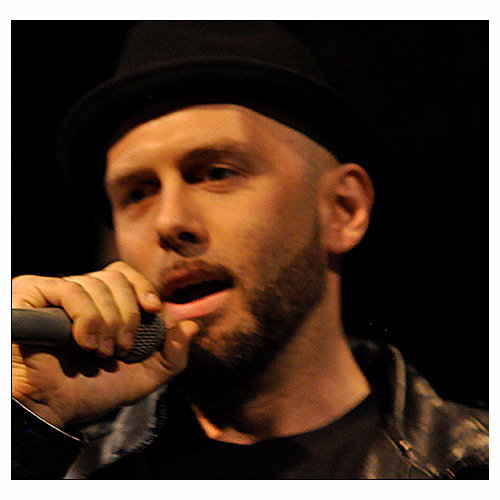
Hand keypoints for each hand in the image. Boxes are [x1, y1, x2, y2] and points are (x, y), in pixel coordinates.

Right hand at [12, 261, 198, 428]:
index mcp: (104, 304)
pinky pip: (69, 290)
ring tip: (101, 352)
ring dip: (106, 321)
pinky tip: (84, 342)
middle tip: (121, 347)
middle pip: (114, 277)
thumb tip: (192, 325)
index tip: (153, 309)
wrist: (56, 411)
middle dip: (127, 314)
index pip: (124, 274)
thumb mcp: (145, 377)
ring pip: (94, 284)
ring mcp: (55, 293)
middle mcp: (80, 293)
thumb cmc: (95, 391)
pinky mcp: (33, 295)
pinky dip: (86, 316)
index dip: (142, 287)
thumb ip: (173, 355)